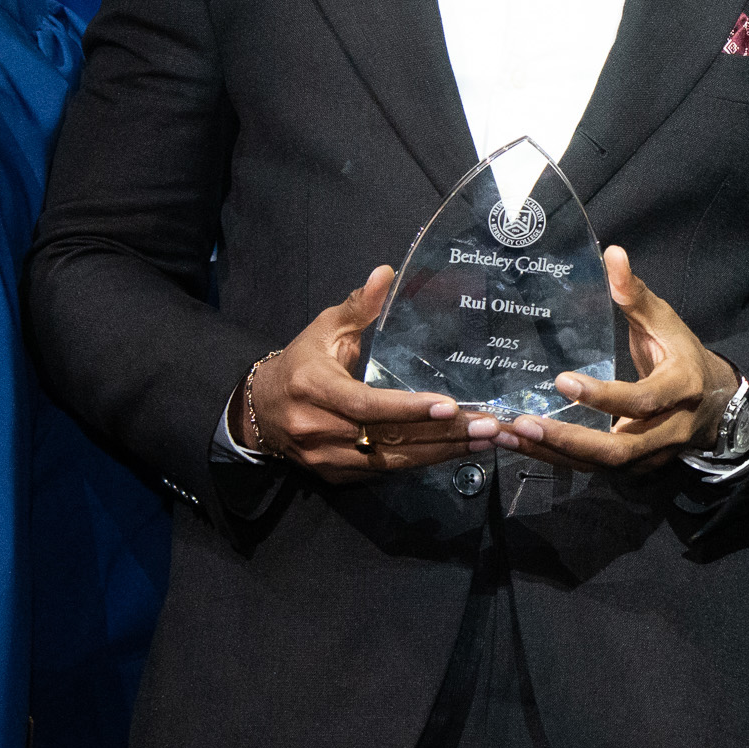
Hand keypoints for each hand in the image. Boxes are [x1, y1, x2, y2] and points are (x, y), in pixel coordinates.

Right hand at [236, 268, 475, 477]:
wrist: (259, 410)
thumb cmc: (300, 363)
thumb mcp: (324, 329)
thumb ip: (358, 306)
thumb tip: (386, 273)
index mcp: (314, 388)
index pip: (366, 404)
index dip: (407, 408)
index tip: (449, 406)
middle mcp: (318, 427)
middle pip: (387, 437)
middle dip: (443, 434)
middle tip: (489, 427)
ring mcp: (325, 457)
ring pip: (391, 462)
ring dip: (441, 452)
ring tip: (484, 440)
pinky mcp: (335, 475)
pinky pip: (383, 472)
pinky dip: (420, 462)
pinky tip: (454, 451)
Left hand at [498, 248, 726, 468]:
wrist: (718, 404)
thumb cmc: (683, 356)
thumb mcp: (667, 323)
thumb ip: (637, 295)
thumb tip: (612, 253)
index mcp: (682, 389)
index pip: (643, 400)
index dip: (605, 396)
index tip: (562, 381)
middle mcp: (669, 430)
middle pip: (618, 449)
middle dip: (568, 439)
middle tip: (523, 423)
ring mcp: (651, 456)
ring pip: (600, 465)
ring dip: (552, 453)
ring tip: (507, 435)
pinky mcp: (634, 468)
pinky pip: (592, 469)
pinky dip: (554, 458)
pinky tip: (519, 443)